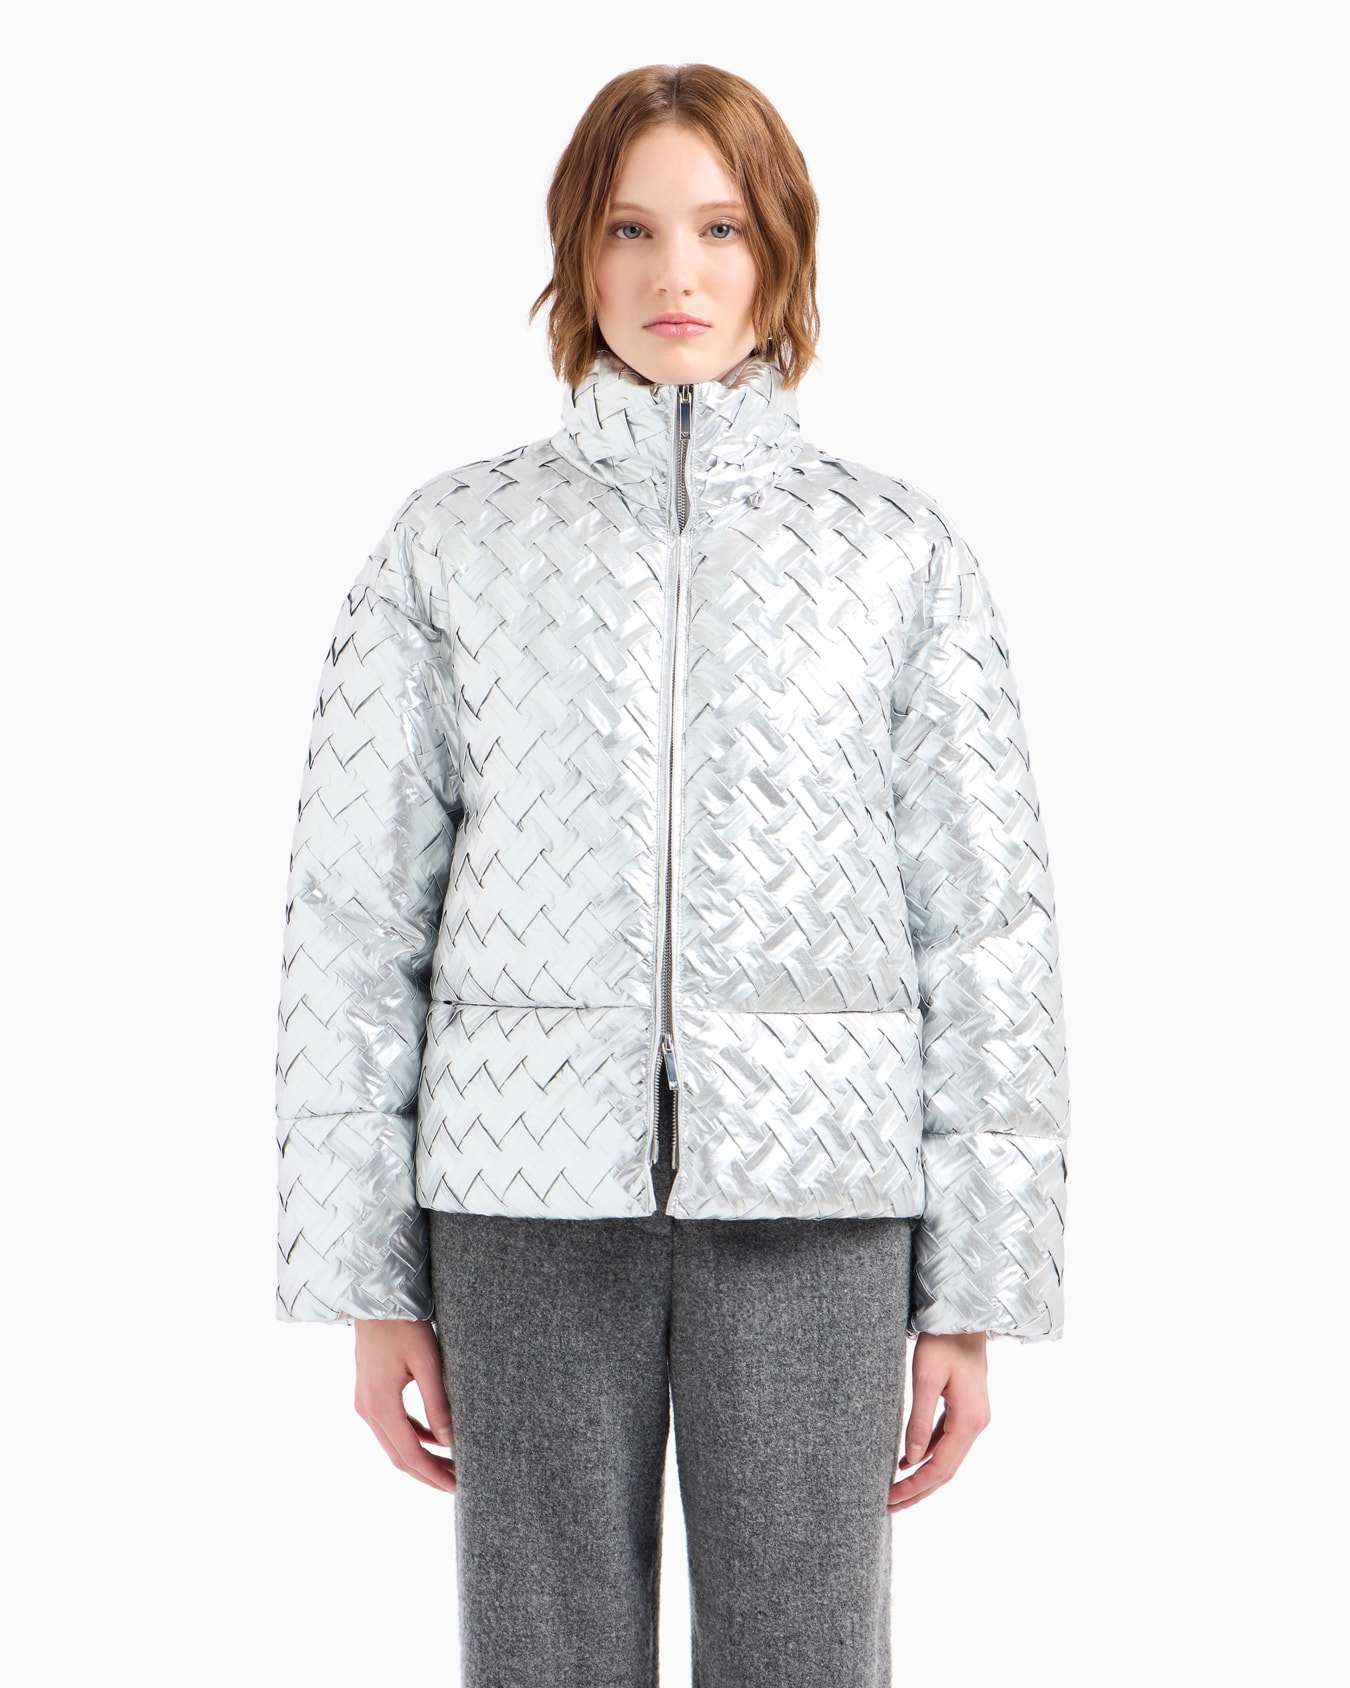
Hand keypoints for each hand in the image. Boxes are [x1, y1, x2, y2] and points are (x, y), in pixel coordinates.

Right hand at [352, 1317, 456, 1492]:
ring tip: (450, 1465)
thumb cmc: (405, 1325)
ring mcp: (364, 1403)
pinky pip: (391, 1426)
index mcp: (380, 1405)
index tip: (458, 1485)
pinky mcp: (368, 1394)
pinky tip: (433, 1438)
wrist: (375, 1299)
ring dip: (420, 1458)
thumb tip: (450, 1441)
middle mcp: (367, 1410)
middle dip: (428, 1473)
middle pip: (399, 1457)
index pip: (410, 1454)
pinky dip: (411, 1437)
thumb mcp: (427, 1362)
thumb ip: (437, 1403)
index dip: (434, 1473)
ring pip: (393, 1445)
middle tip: (458, 1483)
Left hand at [887, 1331, 989, 1511]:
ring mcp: (974, 1418)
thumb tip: (910, 1459)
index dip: (916, 1487)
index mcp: (969, 1420)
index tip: (890, 1498)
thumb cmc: (942, 1341)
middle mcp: (977, 1424)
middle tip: (889, 1505)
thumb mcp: (925, 1378)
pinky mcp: (966, 1410)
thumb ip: (919, 1420)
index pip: (940, 1467)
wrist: (962, 1317)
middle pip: (946, 1470)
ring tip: (896, 1491)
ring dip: (923, 1476)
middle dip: (918, 1491)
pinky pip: (947, 1441)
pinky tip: (908, 1461)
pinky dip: (928, 1455)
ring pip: (947, 1458)